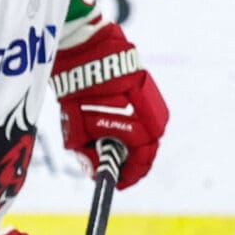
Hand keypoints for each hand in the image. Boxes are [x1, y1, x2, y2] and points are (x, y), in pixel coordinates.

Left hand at [51, 23, 165, 187]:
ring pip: (143, 135)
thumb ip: (88, 156)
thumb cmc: (82, 92)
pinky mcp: (149, 91)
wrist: (87, 51)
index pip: (139, 166)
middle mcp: (156, 122)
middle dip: (125, 159)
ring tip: (105, 140)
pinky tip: (111, 121)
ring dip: (127, 141)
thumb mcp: (79, 131)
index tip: (112, 183)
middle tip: (106, 163)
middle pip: (143, 152)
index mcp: (144, 135)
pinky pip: (142, 117)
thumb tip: (95, 173)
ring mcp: (155, 106)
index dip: (125, 178)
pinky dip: (129, 125)